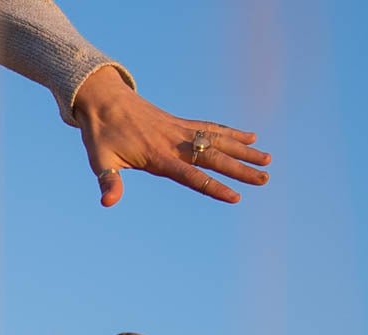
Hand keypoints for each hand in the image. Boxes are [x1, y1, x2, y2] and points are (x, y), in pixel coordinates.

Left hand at [71, 66, 271, 207]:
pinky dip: (230, 132)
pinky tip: (249, 137)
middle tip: (265, 179)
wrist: (103, 100)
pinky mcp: (180, 123)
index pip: (192, 176)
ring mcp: (180, 130)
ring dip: (244, 150)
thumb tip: (108, 202)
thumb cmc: (101, 135)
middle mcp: (175, 142)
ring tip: (268, 159)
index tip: (236, 196)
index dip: (214, 187)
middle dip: (241, 170)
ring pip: (218, 140)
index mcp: (159, 156)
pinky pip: (210, 127)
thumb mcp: (100, 160)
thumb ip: (109, 181)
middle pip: (214, 158)